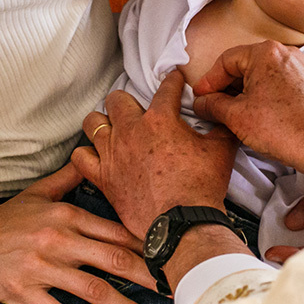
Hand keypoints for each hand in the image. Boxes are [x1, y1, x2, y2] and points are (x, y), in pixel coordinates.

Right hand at [0, 163, 161, 303]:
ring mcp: (40, 268)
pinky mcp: (22, 293)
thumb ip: (68, 180)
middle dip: (149, 278)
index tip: (172, 258)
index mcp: (65, 216)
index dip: (147, 246)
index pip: (116, 232)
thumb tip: (91, 159)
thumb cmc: (0, 220)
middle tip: (175, 292)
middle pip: (114, 260)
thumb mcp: (36, 194)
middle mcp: (57, 240)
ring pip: (93, 290)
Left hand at [72, 70, 237, 239]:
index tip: (173, 80)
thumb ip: (221, 127)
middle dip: (127, 101)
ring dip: (102, 122)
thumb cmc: (202, 187)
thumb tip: (223, 116)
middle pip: (117, 99)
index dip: (172, 80)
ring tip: (111, 128)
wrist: (184, 223)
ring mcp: (113, 154)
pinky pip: (80, 157)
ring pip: (93, 122)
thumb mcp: (221, 150)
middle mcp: (131, 131)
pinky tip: (95, 156)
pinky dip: (86, 154)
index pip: (165, 88)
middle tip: (136, 110)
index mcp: (160, 119)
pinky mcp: (103, 177)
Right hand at [192, 41, 303, 165]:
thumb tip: (202, 103)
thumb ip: (212, 105)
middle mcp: (287, 54)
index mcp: (265, 53)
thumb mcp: (235, 116)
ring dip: (251, 91)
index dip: (209, 80)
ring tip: (241, 112)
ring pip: (268, 75)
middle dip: (229, 86)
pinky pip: (287, 84)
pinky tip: (267, 115)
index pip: (226, 61)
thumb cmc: (281, 128)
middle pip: (248, 66)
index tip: (202, 96)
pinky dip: (273, 96)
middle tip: (216, 105)